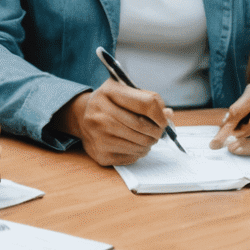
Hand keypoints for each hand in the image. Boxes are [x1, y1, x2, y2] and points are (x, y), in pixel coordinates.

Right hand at [57, 79, 172, 165]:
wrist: (82, 117)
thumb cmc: (110, 103)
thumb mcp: (125, 92)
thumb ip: (148, 100)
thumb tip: (168, 115)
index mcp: (109, 92)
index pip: (147, 104)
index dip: (161, 114)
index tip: (164, 120)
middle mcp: (100, 113)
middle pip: (143, 126)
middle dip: (157, 131)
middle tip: (159, 132)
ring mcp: (98, 135)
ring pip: (140, 144)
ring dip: (149, 143)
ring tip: (147, 138)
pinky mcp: (100, 154)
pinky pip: (131, 157)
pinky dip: (139, 152)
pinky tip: (134, 145)